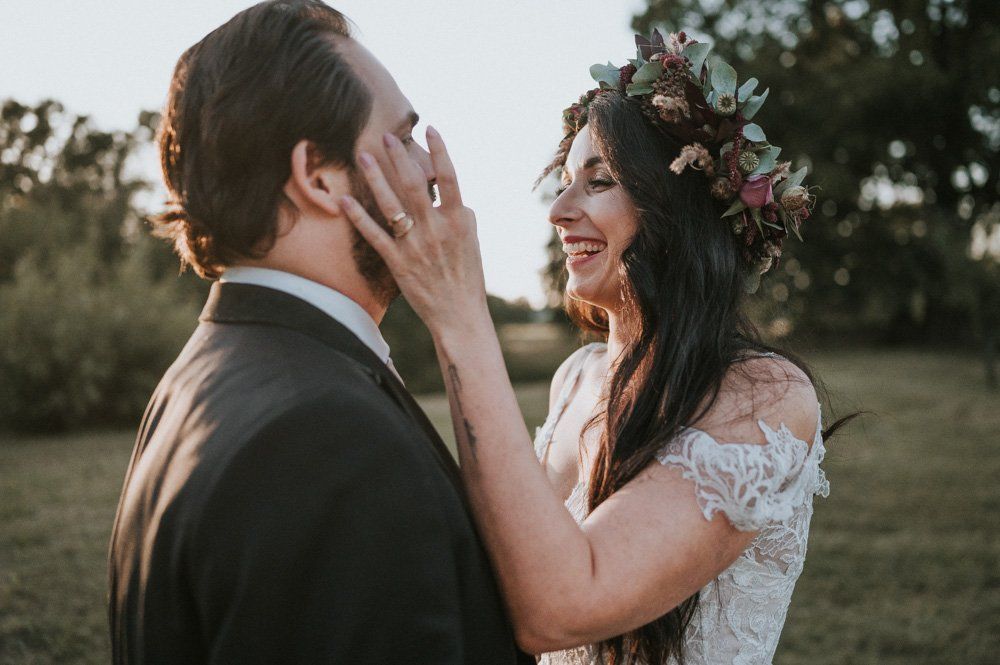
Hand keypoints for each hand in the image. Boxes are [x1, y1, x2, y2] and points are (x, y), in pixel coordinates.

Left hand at [341, 127, 489, 335]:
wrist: (459, 314)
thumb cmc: (467, 276)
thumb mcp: (471, 240)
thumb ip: (459, 213)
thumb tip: (448, 194)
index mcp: (459, 221)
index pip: (450, 178)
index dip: (440, 151)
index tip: (430, 128)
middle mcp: (436, 230)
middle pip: (415, 184)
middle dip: (400, 157)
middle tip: (386, 134)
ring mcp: (415, 246)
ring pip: (392, 204)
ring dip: (376, 178)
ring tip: (363, 155)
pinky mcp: (398, 263)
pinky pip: (374, 235)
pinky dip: (358, 216)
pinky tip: (344, 199)